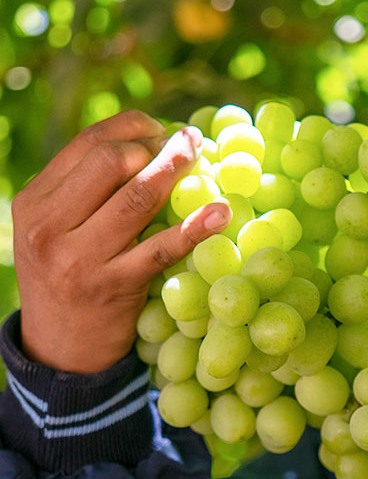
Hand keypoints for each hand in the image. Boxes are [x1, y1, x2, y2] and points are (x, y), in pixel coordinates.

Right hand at [12, 111, 231, 373]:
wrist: (59, 351)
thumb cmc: (67, 278)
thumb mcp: (55, 231)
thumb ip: (84, 192)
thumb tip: (148, 145)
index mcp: (35, 203)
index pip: (86, 144)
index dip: (133, 128)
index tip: (162, 130)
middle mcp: (50, 226)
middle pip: (112, 162)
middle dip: (158, 146)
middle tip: (188, 144)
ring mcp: (81, 259)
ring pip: (138, 197)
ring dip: (178, 170)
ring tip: (202, 157)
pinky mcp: (114, 287)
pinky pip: (162, 248)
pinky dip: (196, 228)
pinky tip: (221, 212)